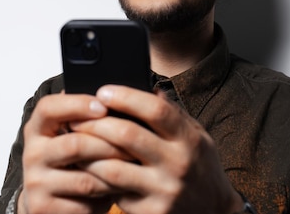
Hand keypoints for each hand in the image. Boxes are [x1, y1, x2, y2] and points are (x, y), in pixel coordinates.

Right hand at [20, 92, 129, 213]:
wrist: (56, 203)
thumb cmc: (74, 161)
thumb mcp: (75, 134)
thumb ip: (90, 116)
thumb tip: (126, 94)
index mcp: (37, 128)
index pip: (48, 108)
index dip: (77, 104)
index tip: (103, 106)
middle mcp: (32, 154)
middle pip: (74, 144)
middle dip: (110, 143)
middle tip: (136, 141)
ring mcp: (36, 183)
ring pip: (85, 177)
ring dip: (114, 171)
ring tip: (135, 164)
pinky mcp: (45, 208)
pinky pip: (85, 201)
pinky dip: (107, 194)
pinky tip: (122, 186)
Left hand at [69, 85, 243, 213]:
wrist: (214, 213)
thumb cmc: (201, 168)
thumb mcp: (198, 136)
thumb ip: (174, 113)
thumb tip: (149, 87)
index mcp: (189, 139)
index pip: (156, 110)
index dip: (126, 97)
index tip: (103, 91)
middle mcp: (177, 163)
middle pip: (128, 136)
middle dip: (96, 124)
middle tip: (76, 118)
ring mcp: (163, 190)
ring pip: (113, 168)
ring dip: (88, 154)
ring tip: (75, 143)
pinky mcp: (150, 212)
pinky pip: (115, 193)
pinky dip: (97, 179)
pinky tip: (87, 169)